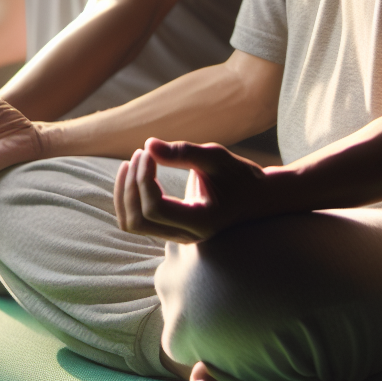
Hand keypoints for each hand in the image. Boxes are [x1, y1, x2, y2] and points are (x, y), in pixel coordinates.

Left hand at [114, 138, 267, 243]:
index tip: (147, 152)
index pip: (155, 209)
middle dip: (131, 185)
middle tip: (140, 154)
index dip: (143, 178)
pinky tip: (134, 172)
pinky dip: (129, 197)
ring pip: (132, 223)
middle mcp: (186, 235)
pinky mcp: (170, 228)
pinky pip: (137, 219)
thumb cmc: (239, 175)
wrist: (257, 197)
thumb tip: (148, 145)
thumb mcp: (217, 158)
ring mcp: (177, 235)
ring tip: (131, 162)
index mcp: (200, 222)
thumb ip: (184, 152)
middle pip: (138, 220)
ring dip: (125, 192)